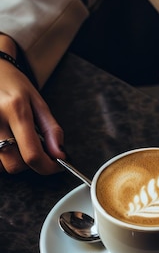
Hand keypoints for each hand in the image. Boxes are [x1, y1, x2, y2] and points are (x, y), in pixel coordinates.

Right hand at [0, 60, 65, 174]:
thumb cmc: (13, 85)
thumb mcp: (38, 102)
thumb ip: (51, 130)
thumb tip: (59, 154)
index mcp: (15, 109)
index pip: (32, 154)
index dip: (47, 167)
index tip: (54, 166)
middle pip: (14, 165)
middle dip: (29, 164)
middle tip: (33, 149)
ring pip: (1, 166)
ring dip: (12, 160)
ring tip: (15, 141)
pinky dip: (0, 157)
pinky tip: (4, 142)